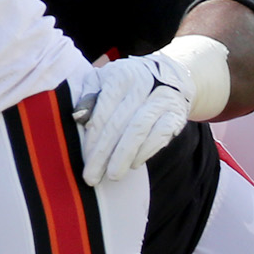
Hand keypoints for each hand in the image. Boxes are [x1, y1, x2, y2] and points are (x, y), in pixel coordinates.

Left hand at [75, 52, 193, 185]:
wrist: (171, 75)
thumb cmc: (129, 83)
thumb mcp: (105, 80)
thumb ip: (89, 97)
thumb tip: (78, 117)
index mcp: (120, 76)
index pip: (102, 113)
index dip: (92, 140)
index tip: (85, 161)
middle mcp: (142, 84)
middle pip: (118, 125)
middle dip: (103, 154)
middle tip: (92, 177)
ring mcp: (161, 99)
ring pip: (138, 131)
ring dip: (124, 156)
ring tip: (112, 175)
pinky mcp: (176, 114)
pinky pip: (160, 136)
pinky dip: (146, 152)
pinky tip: (134, 164)